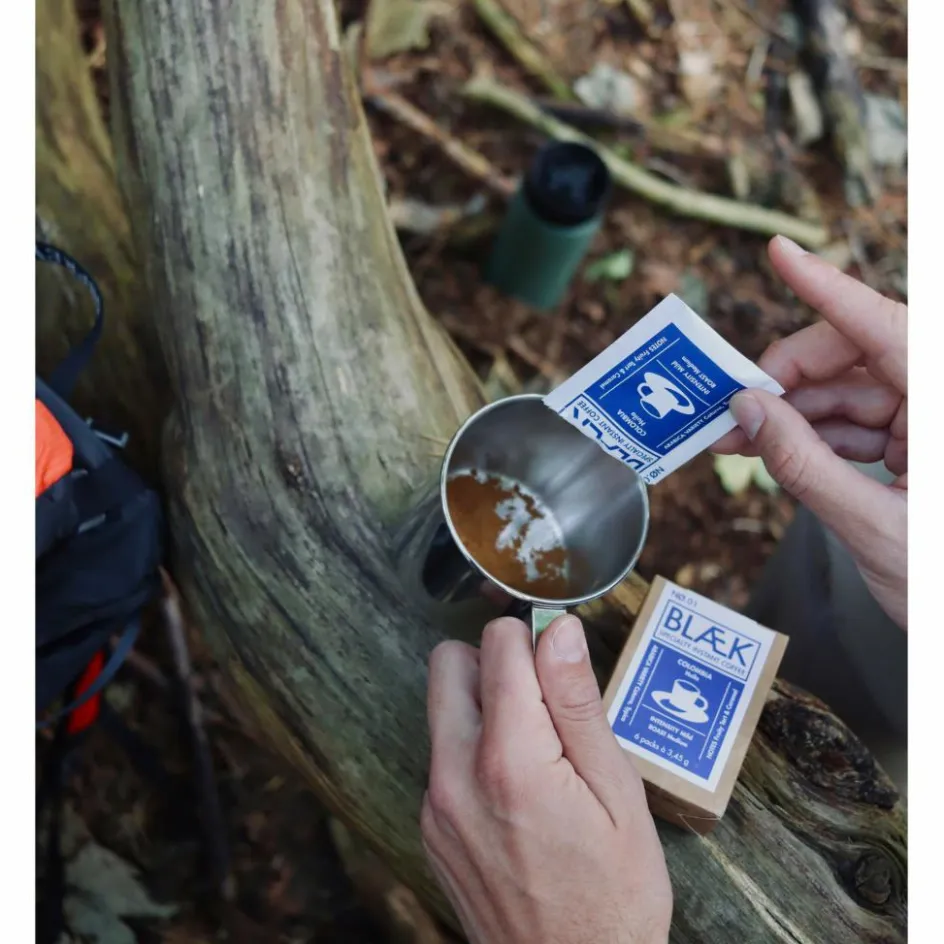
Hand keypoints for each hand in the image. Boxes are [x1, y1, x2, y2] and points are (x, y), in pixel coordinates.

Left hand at [422, 615, 672, 943]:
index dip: (536, 639)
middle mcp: (455, 776)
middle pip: (449, 663)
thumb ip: (578, 702)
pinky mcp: (432, 827)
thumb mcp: (617, 792)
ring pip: (444, 708)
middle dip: (496, 662)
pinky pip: (444, 755)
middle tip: (547, 702)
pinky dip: (475, 749)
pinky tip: (520, 790)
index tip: (563, 664)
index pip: (498, 644)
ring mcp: (435, 805)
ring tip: (541, 752)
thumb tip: (559, 630)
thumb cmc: (612, 897)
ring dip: (485, 706)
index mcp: (508, 760)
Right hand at [714, 235, 906, 627]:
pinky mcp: (915, 451)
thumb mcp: (874, 528)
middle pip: (856, 358)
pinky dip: (810, 438)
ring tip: (733, 437)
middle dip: (787, 378)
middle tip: (731, 403)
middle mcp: (936, 403)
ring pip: (848, 394)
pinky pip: (854, 427)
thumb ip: (804, 464)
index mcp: (943, 406)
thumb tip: (747, 411)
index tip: (780, 252)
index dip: (826, 287)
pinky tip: (769, 449)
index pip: (884, 326)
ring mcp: (927, 427)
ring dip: (789, 414)